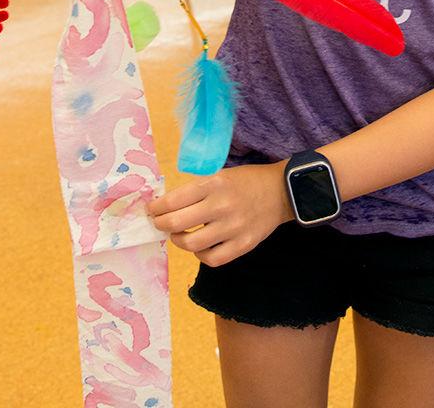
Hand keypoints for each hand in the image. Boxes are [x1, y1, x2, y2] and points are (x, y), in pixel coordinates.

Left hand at [149, 162, 292, 266]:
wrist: (281, 192)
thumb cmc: (246, 180)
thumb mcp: (220, 175)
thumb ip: (197, 190)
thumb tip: (168, 205)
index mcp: (214, 184)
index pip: (174, 200)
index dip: (157, 208)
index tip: (152, 210)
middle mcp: (221, 206)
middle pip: (177, 223)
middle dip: (161, 224)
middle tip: (159, 223)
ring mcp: (232, 228)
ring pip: (191, 244)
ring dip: (178, 240)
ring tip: (178, 235)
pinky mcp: (243, 245)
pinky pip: (212, 259)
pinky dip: (200, 255)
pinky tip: (200, 247)